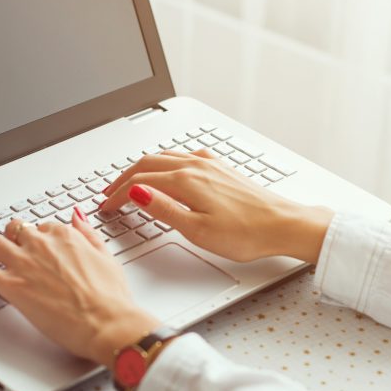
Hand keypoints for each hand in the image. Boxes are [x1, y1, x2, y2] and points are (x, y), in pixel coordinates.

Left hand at [0, 212, 159, 367]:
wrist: (107, 323)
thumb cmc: (111, 297)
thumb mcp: (106, 256)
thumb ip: (88, 234)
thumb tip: (77, 217)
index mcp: (66, 236)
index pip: (43, 227)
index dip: (39, 238)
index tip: (39, 247)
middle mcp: (42, 245)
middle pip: (15, 230)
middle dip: (13, 239)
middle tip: (14, 251)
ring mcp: (25, 265)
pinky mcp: (13, 287)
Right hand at [100, 150, 333, 262]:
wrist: (284, 225)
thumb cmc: (246, 233)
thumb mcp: (197, 230)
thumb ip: (163, 209)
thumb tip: (136, 192)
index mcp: (186, 180)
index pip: (139, 181)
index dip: (116, 194)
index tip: (105, 206)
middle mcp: (196, 166)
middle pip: (147, 163)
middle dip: (122, 178)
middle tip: (108, 194)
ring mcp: (210, 164)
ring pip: (164, 157)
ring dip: (142, 168)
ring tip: (129, 182)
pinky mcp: (222, 168)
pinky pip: (183, 157)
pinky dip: (164, 163)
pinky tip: (168, 171)